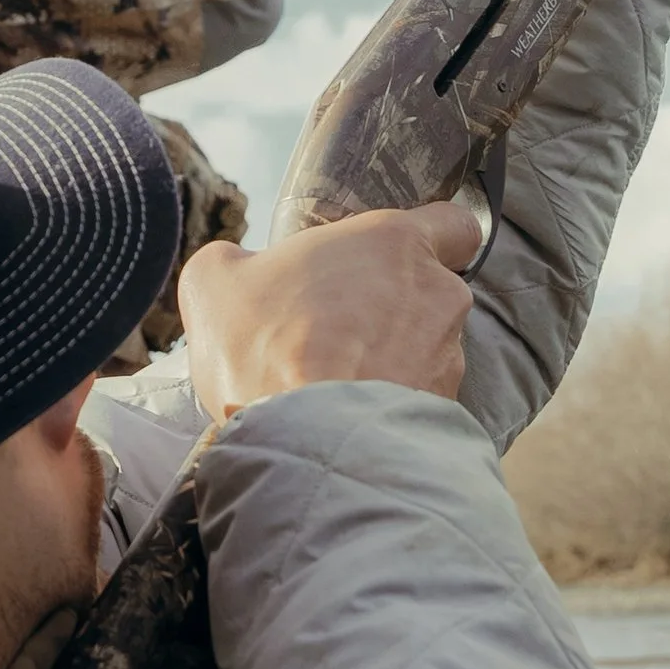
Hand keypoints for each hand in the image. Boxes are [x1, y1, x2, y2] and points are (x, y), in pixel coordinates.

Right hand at [179, 197, 482, 416]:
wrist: (304, 443)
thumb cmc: (265, 347)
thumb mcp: (214, 283)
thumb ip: (232, 260)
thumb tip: (236, 268)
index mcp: (395, 242)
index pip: (455, 225)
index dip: (435, 238)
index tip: (394, 258)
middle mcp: (438, 293)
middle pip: (431, 291)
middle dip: (391, 309)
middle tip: (335, 330)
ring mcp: (448, 356)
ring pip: (428, 349)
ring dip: (391, 360)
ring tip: (334, 385)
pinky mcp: (446, 411)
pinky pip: (421, 399)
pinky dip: (391, 405)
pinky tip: (346, 419)